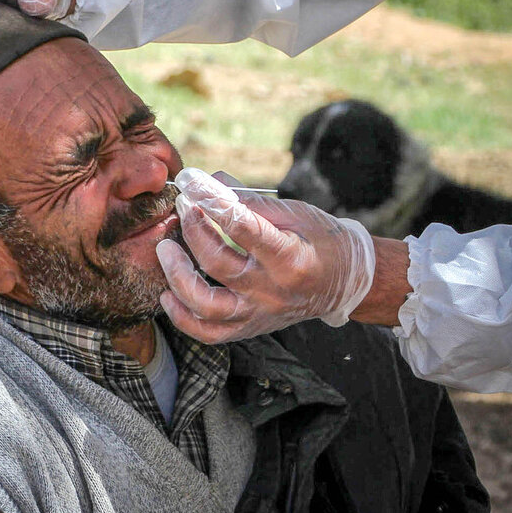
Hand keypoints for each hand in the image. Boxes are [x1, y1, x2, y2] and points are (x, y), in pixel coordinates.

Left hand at [155, 168, 375, 342]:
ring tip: (166, 249)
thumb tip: (209, 181)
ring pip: (206, 305)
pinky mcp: (248, 328)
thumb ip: (251, 200)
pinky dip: (182, 316)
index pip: (242, 226)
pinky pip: (208, 332)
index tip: (189, 179)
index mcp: (290, 257)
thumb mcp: (296, 213)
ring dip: (177, 276)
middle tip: (183, 208)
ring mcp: (258, 313)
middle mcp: (272, 291)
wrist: (345, 282)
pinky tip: (168, 293)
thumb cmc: (320, 240)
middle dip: (192, 230)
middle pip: (218, 263)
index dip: (211, 199)